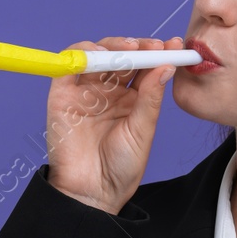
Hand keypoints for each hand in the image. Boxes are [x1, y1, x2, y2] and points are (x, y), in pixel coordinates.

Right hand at [45, 36, 180, 214]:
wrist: (91, 192)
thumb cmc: (120, 168)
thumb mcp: (142, 131)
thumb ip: (151, 98)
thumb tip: (166, 67)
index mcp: (131, 100)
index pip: (144, 67)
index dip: (158, 53)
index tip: (174, 45)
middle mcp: (108, 92)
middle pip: (122, 55)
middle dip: (138, 46)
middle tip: (153, 45)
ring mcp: (85, 91)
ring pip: (98, 55)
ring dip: (113, 45)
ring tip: (130, 49)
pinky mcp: (63, 94)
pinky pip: (70, 65)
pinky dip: (82, 52)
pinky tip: (100, 53)